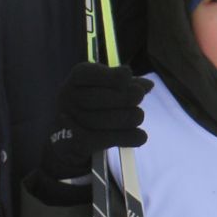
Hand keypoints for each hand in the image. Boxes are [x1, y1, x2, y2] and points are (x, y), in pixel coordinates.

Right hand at [42, 61, 149, 181]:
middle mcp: (68, 98)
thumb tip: (148, 85)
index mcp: (75, 79)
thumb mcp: (107, 86)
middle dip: (122, 96)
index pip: (87, 74)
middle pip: (96, 99)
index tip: (127, 73)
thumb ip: (126, 84)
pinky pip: (106, 140)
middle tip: (139, 96)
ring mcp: (71, 122)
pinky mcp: (78, 142)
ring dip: (127, 118)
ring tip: (138, 116)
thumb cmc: (94, 103)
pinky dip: (128, 138)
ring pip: (101, 121)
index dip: (108, 75)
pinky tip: (141, 136)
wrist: (69, 136)